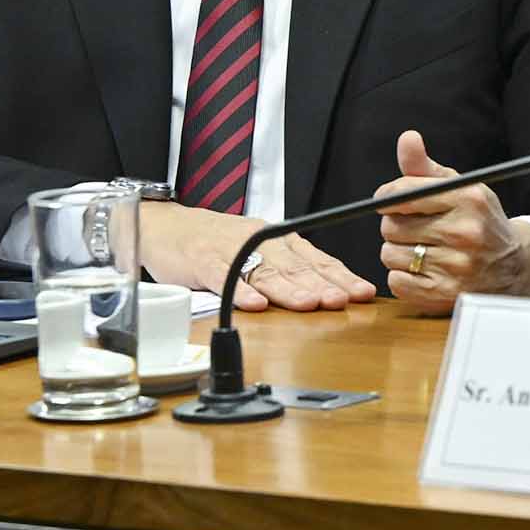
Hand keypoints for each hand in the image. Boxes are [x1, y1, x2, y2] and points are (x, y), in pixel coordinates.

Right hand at [139, 200, 375, 312]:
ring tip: (309, 303)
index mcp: (279, 240)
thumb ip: (290, 270)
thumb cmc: (219, 243)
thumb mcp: (261, 251)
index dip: (341, 277)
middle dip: (322, 284)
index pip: (317, 260)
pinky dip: (240, 291)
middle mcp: (261, 241)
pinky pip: (223, 276)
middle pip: (296, 266)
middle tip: (342, 300)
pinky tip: (256, 304)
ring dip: (289, 289)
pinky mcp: (201, 261)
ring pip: (265, 271)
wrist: (167, 226)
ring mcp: (231, 250)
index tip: (363, 293)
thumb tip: (329, 294)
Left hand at [375, 130, 529, 313]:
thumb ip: (425, 167)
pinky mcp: (446, 293)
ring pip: (390, 254)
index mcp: (468, 199)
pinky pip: (397, 281)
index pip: (403, 193)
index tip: (391, 201)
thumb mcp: (459, 189)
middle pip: (391, 226)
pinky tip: (424, 270)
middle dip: (397, 226)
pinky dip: (404, 277)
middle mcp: (465, 231)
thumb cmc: (478, 221)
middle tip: (417, 229)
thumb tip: (407, 138)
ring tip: (422, 250)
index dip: (388, 197)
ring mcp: (457, 266)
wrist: (513, 266)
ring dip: (398, 253)